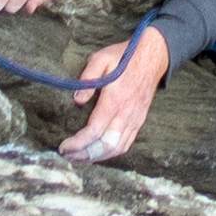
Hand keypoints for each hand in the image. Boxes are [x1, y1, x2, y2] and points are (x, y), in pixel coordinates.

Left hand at [61, 22, 168, 166]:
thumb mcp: (101, 59)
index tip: (63, 147)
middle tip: (68, 156)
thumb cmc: (124, 57)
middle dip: (84, 155)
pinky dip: (111, 153)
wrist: (152, 57)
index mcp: (114, 100)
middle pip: (105, 146)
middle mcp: (126, 114)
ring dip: (97, 157)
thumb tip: (77, 100)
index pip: (94, 131)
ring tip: (80, 158)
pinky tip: (98, 153)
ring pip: (116, 148)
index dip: (77, 143)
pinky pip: (126, 144)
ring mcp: (135, 119)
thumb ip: (88, 78)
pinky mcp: (139, 121)